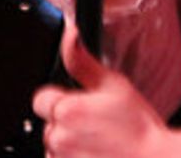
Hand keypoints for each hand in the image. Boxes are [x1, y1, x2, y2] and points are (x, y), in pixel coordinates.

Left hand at [32, 27, 180, 157]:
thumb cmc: (139, 129)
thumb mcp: (114, 85)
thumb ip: (82, 60)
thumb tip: (70, 34)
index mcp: (67, 111)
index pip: (41, 99)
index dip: (59, 98)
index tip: (78, 103)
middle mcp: (60, 139)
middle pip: (49, 124)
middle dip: (66, 122)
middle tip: (94, 124)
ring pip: (54, 147)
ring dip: (69, 144)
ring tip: (98, 143)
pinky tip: (96, 155)